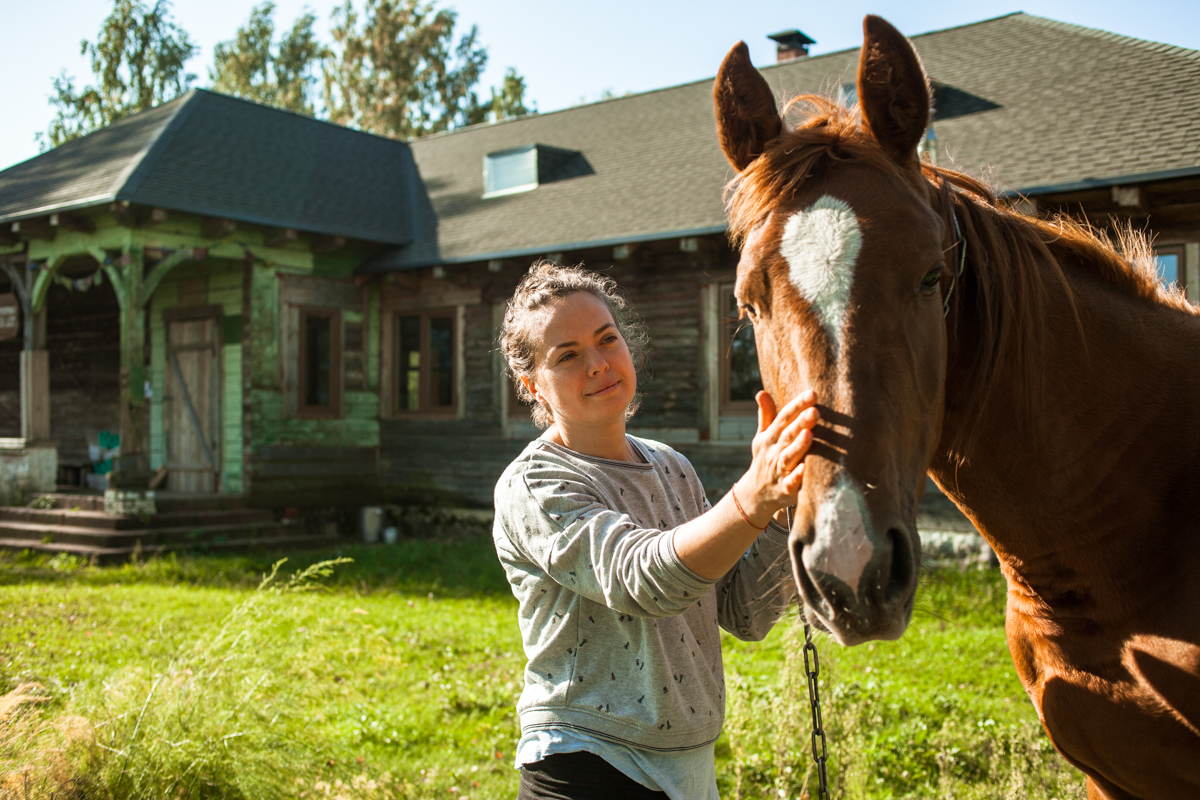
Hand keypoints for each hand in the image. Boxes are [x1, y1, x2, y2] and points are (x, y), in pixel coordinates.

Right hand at [737, 390, 819, 526]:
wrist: (756, 494)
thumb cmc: (765, 459)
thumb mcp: (762, 437)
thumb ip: (766, 415)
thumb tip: (761, 392)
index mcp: (770, 437)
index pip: (784, 418)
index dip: (797, 405)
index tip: (812, 393)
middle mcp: (774, 452)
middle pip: (788, 435)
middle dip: (801, 423)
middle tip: (815, 411)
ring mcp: (779, 471)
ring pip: (788, 457)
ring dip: (798, 446)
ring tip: (809, 434)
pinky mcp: (785, 489)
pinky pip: (790, 483)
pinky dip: (797, 476)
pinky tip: (805, 468)